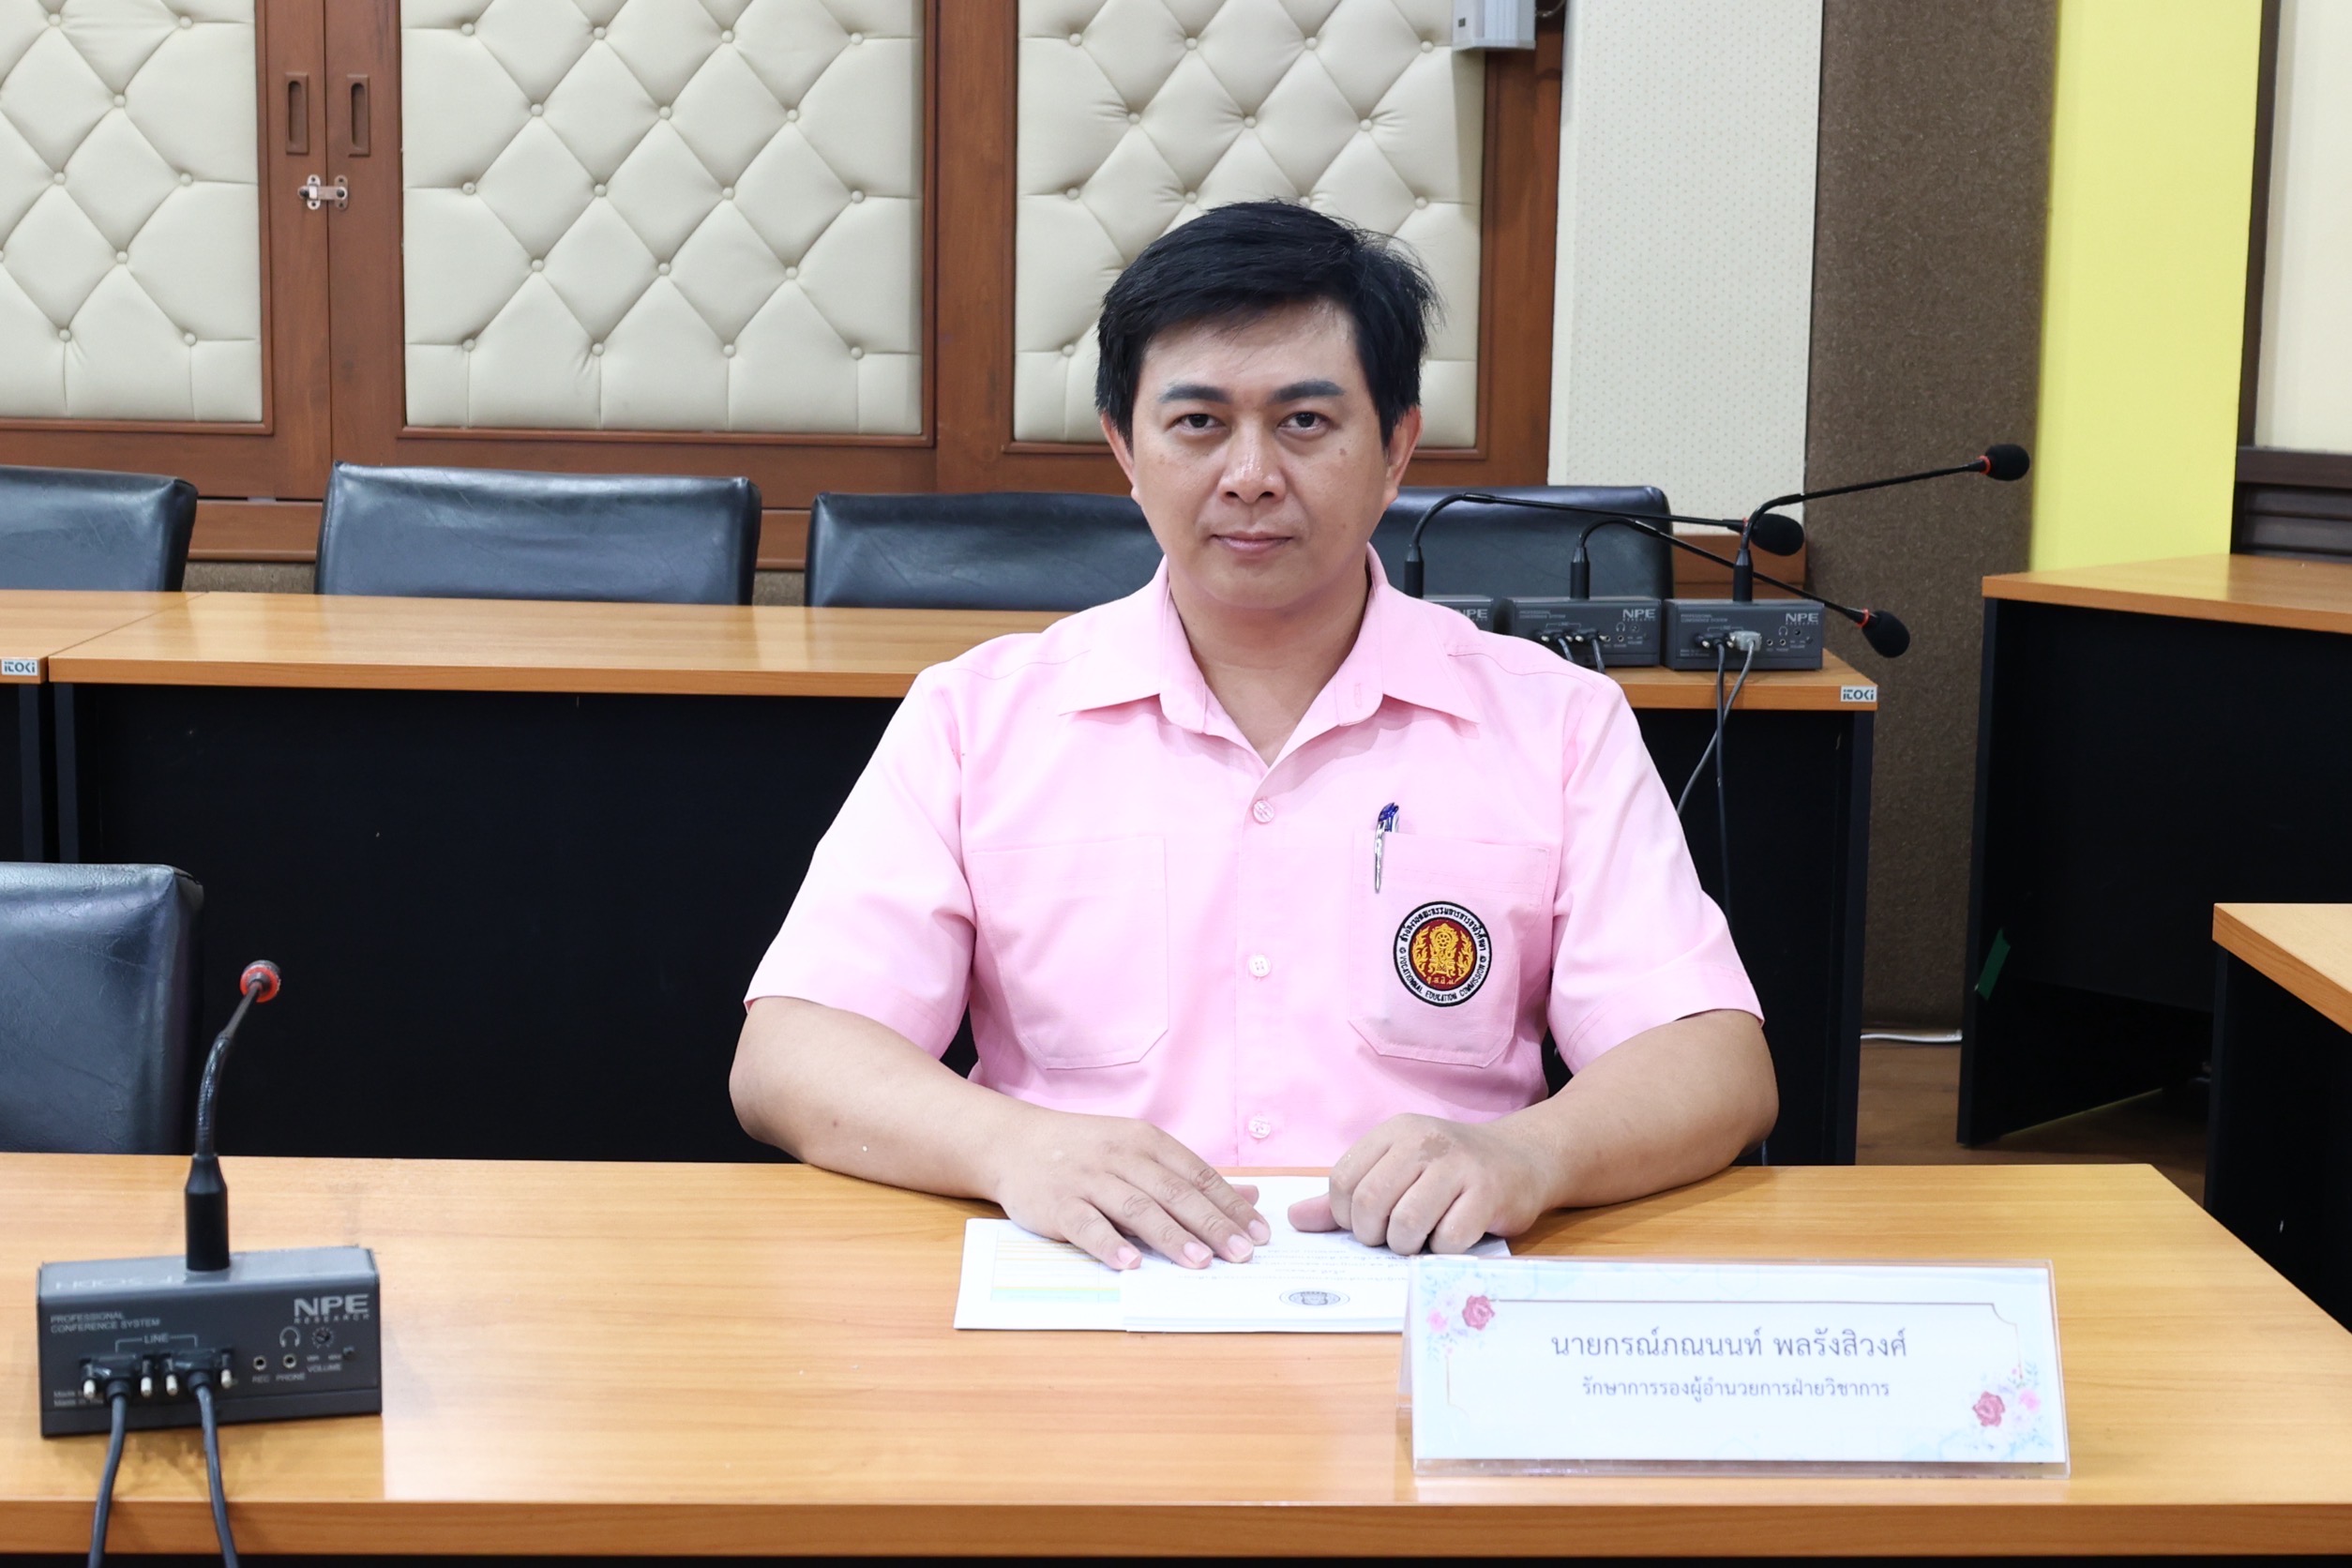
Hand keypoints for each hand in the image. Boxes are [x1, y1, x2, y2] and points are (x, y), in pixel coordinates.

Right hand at [989, 1106, 1269, 1270]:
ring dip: (1170, 1237)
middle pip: (1173, 1193)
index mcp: (1146, 1142)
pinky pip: (1086, 1225)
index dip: (1229, 1205)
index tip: (1259, 1234)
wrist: (1014, 1142)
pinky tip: (1130, 1263)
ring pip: (1136, 1208)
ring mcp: (1088, 1179)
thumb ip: (1189, 1176)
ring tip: (1199, 1262)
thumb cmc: (1085, 1151)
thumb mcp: (1138, 1150)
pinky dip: (1109, 1244)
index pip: (1197, 1175)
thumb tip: (1248, 1197)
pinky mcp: (1057, 1203)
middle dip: (1211, 1225)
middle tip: (1241, 1254)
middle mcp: (1121, 1157)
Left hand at [1289, 1114, 1555, 1253]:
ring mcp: (1457, 1165)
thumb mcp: (1397, 1169)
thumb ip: (1347, 1195)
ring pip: (1405, 1223)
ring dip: (1406, 1245)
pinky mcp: (1487, 1193)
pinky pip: (1447, 1239)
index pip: (1342, 1180)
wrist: (1521, 1158)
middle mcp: (1424, 1141)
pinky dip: (1442, 1250)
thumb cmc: (1450, 1171)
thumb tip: (1295, 1219)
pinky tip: (1451, 1237)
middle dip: (1374, 1234)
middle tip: (1392, 1236)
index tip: (1365, 1223)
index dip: (1344, 1215)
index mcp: (1394, 1132)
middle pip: (1370, 1203)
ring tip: (1420, 1238)